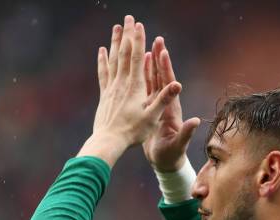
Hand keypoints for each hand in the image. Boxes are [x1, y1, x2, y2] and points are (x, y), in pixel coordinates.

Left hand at [79, 16, 180, 166]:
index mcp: (135, 87)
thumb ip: (164, 99)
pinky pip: (103, 72)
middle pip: (124, 53)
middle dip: (127, 35)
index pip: (136, 58)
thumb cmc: (133, 132)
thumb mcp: (152, 117)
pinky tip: (102, 51)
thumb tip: (177, 84)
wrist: (108, 141)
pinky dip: (103, 60)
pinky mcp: (105, 94)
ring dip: (114, 42)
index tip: (139, 25)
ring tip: (116, 27)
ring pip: (113, 59)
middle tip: (129, 18)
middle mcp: (122, 83)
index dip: (138, 40)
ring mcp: (111, 88)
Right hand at [142, 37, 200, 171]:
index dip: (166, 69)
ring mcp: (158, 106)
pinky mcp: (150, 110)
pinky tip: (136, 67)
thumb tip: (195, 122)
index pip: (170, 85)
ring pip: (153, 81)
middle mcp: (167, 105)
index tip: (163, 52)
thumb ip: (187, 133)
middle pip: (162, 78)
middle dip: (160, 59)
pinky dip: (142, 77)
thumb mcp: (178, 145)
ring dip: (150, 64)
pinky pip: (145, 90)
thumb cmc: (172, 156)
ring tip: (147, 46)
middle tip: (157, 39)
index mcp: (172, 110)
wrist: (166, 162)